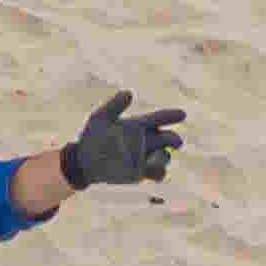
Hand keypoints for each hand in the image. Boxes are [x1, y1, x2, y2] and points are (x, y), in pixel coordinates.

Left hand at [59, 90, 186, 191]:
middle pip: (167, 138)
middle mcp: (146, 140)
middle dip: (173, 139)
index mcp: (138, 125)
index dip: (171, 116)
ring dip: (165, 157)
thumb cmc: (90, 137)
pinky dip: (158, 171)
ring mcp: (145, 156)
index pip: (159, 118)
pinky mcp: (141, 172)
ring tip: (157, 156)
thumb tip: (128, 92)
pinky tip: (151, 168)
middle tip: (175, 142)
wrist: (83, 161)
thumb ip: (114, 106)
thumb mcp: (99, 119)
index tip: (182, 114)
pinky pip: (158, 173)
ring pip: (164, 156)